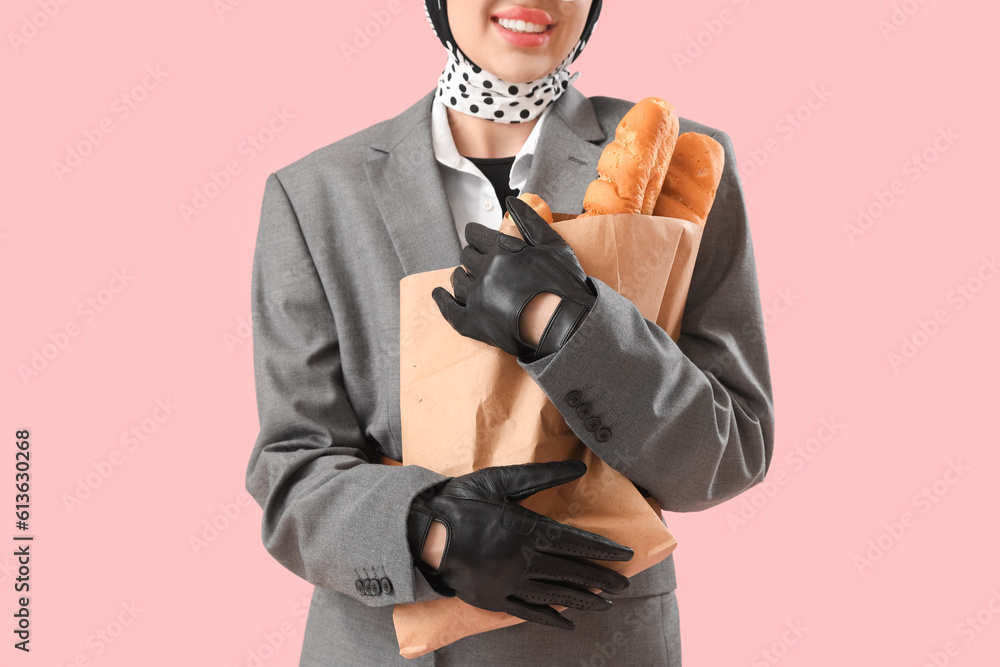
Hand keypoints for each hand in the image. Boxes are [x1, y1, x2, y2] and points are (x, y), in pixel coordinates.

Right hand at [406, 459, 632, 629]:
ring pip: (554, 594)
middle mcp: (522, 560)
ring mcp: (508, 583)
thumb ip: (542, 476)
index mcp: (526, 529)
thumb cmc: (461, 501)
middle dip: (600, 579)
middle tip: (624, 585)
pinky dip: (549, 618)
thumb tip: (580, 468)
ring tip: (605, 604)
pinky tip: (567, 623)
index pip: (574, 541)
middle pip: (570, 571)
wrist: (421, 531)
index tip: (625, 556)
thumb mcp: (501, 480)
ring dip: (582, 600)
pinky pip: (526, 611)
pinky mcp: (492, 599)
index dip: (602, 549)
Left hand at [432, 196, 597, 362]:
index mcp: (501, 249)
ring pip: (457, 280)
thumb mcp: (552, 244)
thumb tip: (510, 200)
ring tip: (465, 278)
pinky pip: (449, 310)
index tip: (475, 238)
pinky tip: (438, 294)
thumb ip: (529, 220)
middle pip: (466, 257)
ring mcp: (477, 297)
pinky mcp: (474, 322)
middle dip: (470, 257)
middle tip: (477, 262)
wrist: (566, 324)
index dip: (474, 235)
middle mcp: (486, 270)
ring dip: (460, 276)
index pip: (474, 234)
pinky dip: (442, 300)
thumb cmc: (564, 284)